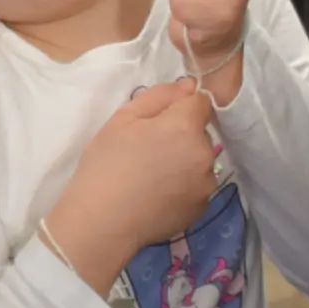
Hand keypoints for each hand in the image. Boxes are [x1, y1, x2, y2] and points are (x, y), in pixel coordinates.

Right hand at [48, 80, 218, 290]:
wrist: (102, 221)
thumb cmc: (107, 164)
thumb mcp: (123, 118)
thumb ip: (160, 96)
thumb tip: (188, 86)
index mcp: (186, 126)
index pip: (200, 101)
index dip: (180, 107)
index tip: (158, 121)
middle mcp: (204, 154)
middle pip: (200, 132)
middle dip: (181, 135)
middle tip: (148, 150)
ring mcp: (206, 184)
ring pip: (199, 160)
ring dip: (184, 161)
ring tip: (152, 176)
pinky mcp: (201, 208)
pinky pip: (196, 186)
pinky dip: (183, 186)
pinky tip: (157, 194)